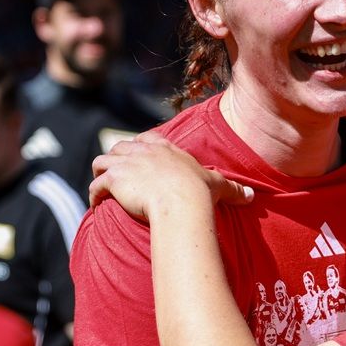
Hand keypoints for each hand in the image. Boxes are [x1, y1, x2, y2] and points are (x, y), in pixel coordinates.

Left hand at [89, 132, 252, 219]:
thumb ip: (233, 189)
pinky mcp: (113, 179)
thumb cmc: (200, 193)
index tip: (137, 158)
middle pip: (120, 147)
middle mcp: (143, 151)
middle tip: (117, 176)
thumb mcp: (218, 186)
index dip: (139, 147)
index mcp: (165, 149)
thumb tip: (252, 196)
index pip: (147, 140)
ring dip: (99, 173)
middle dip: (116, 159)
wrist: (181, 202)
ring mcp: (126, 164)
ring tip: (101, 188)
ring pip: (101, 160)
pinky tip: (96, 205)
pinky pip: (96, 184)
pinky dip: (94, 194)